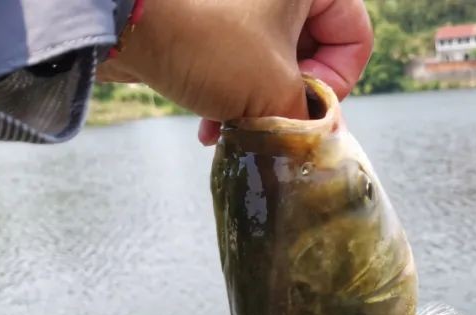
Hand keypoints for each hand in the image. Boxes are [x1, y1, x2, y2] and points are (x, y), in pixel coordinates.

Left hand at [96, 0, 372, 143]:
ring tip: (235, 130)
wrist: (120, 21)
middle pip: (312, 49)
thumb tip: (321, 139)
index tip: (308, 106)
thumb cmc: (209, 42)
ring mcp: (242, 1)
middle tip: (272, 125)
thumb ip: (309, 118)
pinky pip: (237, 56)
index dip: (337, 82)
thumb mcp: (274, 90)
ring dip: (258, 103)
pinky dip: (230, 91)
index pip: (355, 35)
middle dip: (289, 98)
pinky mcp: (209, 16)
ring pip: (272, 58)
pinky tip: (208, 124)